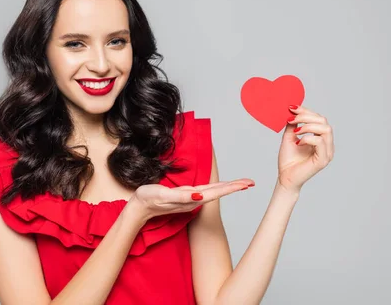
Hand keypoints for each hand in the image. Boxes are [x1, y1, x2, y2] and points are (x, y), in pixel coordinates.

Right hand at [130, 178, 254, 220]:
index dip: (232, 188)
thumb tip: (201, 197)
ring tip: (241, 183)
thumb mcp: (164, 195)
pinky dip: (217, 187)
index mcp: (192, 199)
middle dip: (235, 186)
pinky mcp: (186, 196)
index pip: (216, 192)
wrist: (139, 208)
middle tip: (251, 182)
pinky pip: (206, 190)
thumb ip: (182, 197)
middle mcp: (194, 199)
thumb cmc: (149, 199)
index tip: (246, 184)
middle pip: (219, 191)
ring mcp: (191, 198)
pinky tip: (221, 186)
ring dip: (228, 187)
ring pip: (214, 191)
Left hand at [277, 105, 334, 192]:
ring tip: (296, 130)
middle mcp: (327, 145)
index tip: (292, 108)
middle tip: (291, 119)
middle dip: (306, 116)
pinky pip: (320, 142)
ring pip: (325, 129)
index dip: (306, 111)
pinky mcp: (323, 160)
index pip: (319, 119)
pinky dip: (307, 138)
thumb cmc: (288, 160)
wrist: (285, 177)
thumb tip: (293, 110)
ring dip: (308, 126)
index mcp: (321, 138)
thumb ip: (294, 124)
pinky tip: (298, 142)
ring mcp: (327, 152)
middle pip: (324, 121)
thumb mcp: (289, 137)